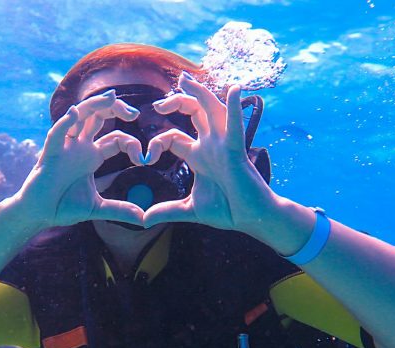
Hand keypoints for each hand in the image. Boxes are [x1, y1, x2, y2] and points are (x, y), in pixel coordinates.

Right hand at [16, 90, 144, 228]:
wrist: (39, 215)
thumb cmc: (63, 207)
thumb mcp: (97, 208)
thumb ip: (119, 210)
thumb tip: (143, 219)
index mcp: (92, 156)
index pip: (116, 138)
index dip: (131, 144)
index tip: (142, 159)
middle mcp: (80, 147)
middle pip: (98, 117)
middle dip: (115, 110)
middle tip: (134, 113)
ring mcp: (65, 148)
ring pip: (79, 117)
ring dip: (94, 106)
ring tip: (111, 98)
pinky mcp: (49, 154)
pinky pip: (56, 134)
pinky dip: (64, 123)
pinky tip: (74, 113)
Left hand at [142, 74, 274, 231]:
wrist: (251, 219)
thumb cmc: (227, 211)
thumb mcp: (189, 210)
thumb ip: (166, 211)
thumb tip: (143, 220)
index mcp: (198, 156)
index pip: (172, 137)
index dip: (156, 142)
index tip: (145, 157)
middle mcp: (211, 145)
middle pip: (194, 112)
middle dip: (177, 101)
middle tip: (159, 102)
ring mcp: (224, 145)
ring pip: (212, 110)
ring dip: (200, 93)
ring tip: (187, 80)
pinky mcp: (237, 152)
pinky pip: (235, 126)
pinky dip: (234, 107)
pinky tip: (234, 89)